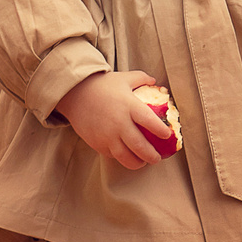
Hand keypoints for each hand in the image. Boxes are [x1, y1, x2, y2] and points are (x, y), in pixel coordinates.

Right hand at [55, 70, 176, 168]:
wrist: (74, 94)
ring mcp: (107, 135)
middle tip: (157, 158)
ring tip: (143, 162)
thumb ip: (141, 78)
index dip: (160, 130)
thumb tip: (156, 82)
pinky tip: (127, 156)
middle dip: (152, 155)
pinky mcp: (97, 143)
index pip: (149, 121)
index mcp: (128, 106)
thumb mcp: (124, 78)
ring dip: (138, 163)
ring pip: (126, 157)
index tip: (167, 135)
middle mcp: (119, 122)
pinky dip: (122, 158)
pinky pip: (113, 155)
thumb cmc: (102, 85)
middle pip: (140, 146)